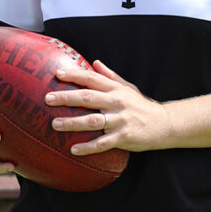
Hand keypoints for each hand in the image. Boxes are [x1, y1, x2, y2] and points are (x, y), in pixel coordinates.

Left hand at [46, 60, 172, 155]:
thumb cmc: (140, 105)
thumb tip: (95, 63)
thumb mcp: (127, 87)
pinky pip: (102, 143)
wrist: (163, 124)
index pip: (91, 78)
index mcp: (115, 89)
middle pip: (88, 98)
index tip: (57, 73)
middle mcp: (116, 102)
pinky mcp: (124, 137)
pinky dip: (88, 147)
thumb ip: (110, 76)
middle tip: (47, 98)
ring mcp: (120, 120)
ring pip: (92, 121)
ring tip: (55, 124)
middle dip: (66, 98)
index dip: (74, 75)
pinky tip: (73, 149)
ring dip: (72, 123)